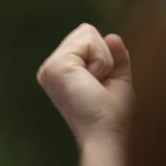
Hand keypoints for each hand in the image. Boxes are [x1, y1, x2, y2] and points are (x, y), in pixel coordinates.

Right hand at [37, 24, 131, 146]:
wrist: (102, 134)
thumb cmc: (109, 114)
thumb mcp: (116, 78)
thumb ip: (115, 55)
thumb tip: (111, 36)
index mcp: (58, 72)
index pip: (84, 38)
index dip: (102, 55)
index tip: (97, 83)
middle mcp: (48, 69)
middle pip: (85, 31)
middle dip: (102, 53)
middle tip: (96, 83)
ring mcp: (49, 67)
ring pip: (87, 34)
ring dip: (102, 58)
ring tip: (93, 83)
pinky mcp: (56, 67)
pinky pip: (89, 42)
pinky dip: (101, 60)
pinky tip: (91, 80)